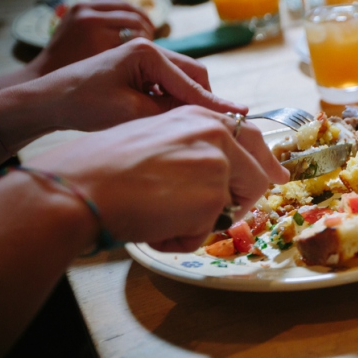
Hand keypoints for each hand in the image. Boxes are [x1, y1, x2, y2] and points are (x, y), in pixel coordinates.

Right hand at [28, 106, 289, 251]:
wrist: (79, 186)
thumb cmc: (102, 168)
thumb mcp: (156, 139)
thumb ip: (193, 150)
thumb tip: (219, 178)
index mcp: (200, 116)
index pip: (252, 138)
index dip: (265, 163)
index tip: (277, 178)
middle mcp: (216, 134)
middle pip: (256, 179)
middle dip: (236, 203)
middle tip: (205, 216)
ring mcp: (218, 165)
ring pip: (224, 211)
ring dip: (192, 224)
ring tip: (153, 211)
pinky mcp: (212, 198)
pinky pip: (202, 235)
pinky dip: (177, 241)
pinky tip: (150, 224)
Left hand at [31, 38, 247, 131]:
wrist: (48, 101)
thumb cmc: (83, 105)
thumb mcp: (130, 114)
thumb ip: (170, 113)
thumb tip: (206, 120)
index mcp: (147, 52)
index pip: (193, 82)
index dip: (217, 104)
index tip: (242, 118)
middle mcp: (150, 49)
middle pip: (195, 76)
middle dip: (203, 102)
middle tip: (211, 129)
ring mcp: (146, 58)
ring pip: (184, 81)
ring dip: (187, 104)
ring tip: (181, 128)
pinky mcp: (141, 70)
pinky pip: (169, 86)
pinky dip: (173, 103)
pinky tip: (164, 120)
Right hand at [33, 0, 155, 73]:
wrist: (46, 76)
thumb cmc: (66, 53)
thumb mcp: (76, 23)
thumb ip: (97, 10)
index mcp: (83, 6)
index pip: (124, 4)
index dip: (141, 15)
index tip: (149, 28)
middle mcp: (88, 15)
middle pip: (133, 17)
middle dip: (147, 28)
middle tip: (152, 41)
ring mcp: (94, 32)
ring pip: (135, 31)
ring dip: (146, 41)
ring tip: (148, 52)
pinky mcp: (100, 49)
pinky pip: (131, 46)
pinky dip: (140, 52)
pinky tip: (141, 61)